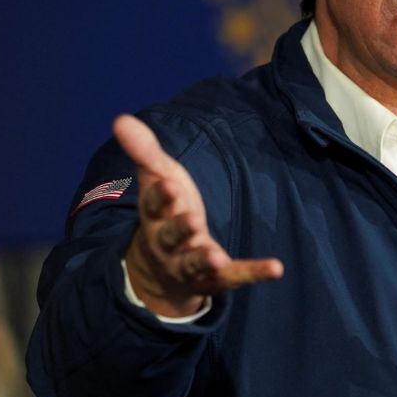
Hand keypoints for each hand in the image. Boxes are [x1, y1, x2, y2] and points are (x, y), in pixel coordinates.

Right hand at [114, 114, 283, 317]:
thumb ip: (145, 152)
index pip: (154, 205)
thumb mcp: (159, 178)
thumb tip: (120, 119)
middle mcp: (169, 243)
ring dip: (205, 259)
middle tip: (193, 221)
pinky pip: (236, 277)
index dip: (161, 196)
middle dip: (181, 229)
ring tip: (217, 258)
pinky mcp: (217, 278)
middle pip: (172, 236)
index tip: (168, 184)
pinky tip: (276, 267)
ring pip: (195, 263)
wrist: (164, 266)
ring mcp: (191, 264)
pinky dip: (254, 272)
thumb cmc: (166, 211)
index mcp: (155, 215)